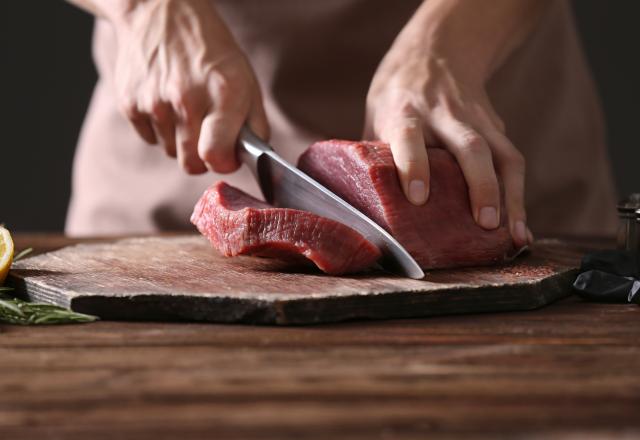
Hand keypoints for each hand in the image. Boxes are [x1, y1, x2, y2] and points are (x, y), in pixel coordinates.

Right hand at [110, 0, 267, 172]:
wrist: (160, 12)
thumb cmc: (210, 51)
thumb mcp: (246, 79)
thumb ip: (255, 123)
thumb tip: (253, 158)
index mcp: (223, 94)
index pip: (216, 156)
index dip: (224, 162)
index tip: (226, 155)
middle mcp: (187, 100)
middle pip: (190, 165)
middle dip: (201, 158)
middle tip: (207, 137)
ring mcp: (155, 103)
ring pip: (170, 152)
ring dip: (180, 140)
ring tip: (185, 108)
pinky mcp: (130, 104)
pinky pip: (149, 138)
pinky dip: (159, 128)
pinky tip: (165, 101)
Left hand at [364, 0, 543, 247]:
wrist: (436, 50)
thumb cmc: (397, 97)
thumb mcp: (377, 118)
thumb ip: (376, 159)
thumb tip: (368, 209)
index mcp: (406, 112)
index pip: (409, 138)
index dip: (413, 167)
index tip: (417, 198)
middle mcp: (445, 114)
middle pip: (470, 146)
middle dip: (480, 185)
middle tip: (484, 222)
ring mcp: (476, 119)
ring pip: (501, 154)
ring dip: (510, 196)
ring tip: (514, 235)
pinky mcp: (496, 127)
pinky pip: (512, 161)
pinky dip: (518, 195)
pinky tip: (519, 227)